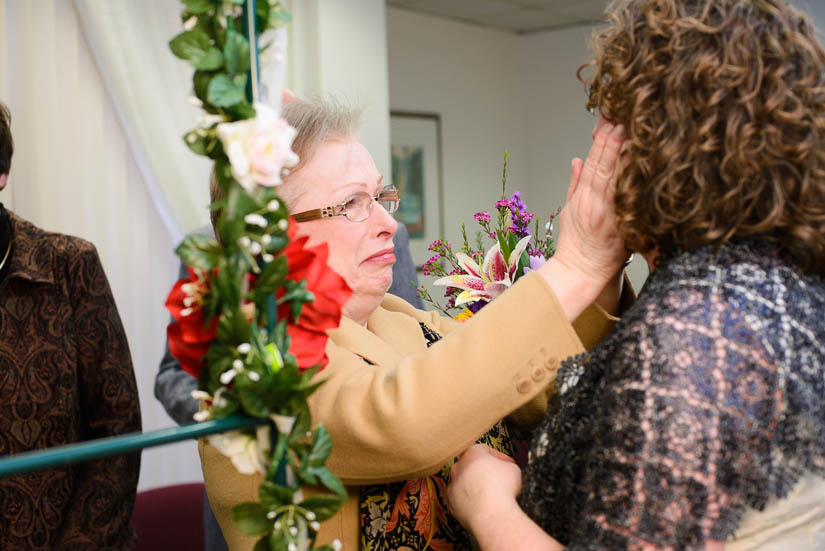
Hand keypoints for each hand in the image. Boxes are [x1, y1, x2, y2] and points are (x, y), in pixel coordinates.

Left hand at [447, 444, 521, 531]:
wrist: (491, 514)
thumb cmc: (502, 489)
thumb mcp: (513, 469)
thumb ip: (506, 465)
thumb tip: (506, 469)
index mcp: (472, 453)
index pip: (486, 450)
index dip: (499, 458)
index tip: (508, 465)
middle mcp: (458, 467)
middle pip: (471, 465)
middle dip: (484, 471)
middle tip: (497, 479)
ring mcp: (453, 485)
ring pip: (464, 483)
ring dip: (475, 486)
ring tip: (490, 495)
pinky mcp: (451, 503)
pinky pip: (461, 499)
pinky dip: (470, 501)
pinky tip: (482, 506)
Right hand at [552, 121, 626, 288]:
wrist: (582, 271)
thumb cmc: (575, 244)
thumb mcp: (569, 210)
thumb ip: (575, 183)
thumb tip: (577, 159)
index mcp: (582, 197)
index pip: (592, 162)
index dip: (602, 140)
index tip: (611, 121)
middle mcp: (597, 202)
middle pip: (607, 164)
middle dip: (617, 139)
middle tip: (629, 116)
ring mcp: (612, 213)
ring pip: (622, 178)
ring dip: (631, 154)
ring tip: (641, 132)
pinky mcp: (626, 224)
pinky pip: (634, 198)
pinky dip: (640, 181)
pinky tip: (650, 165)